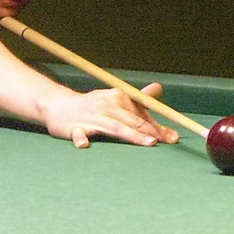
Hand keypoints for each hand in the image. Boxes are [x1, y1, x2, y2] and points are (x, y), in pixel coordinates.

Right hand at [41, 82, 182, 148]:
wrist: (60, 107)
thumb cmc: (94, 106)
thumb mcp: (116, 99)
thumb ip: (138, 100)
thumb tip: (159, 89)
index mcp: (118, 97)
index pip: (141, 113)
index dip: (157, 126)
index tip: (173, 137)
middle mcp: (106, 105)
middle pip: (131, 120)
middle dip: (150, 131)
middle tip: (166, 141)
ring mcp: (90, 117)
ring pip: (114, 127)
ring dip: (132, 134)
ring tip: (148, 142)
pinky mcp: (73, 128)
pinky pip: (78, 134)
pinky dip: (81, 139)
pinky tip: (84, 145)